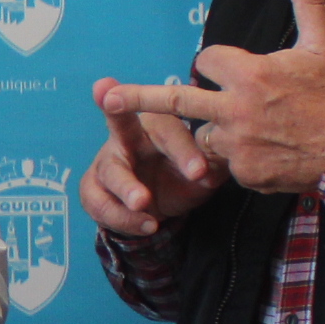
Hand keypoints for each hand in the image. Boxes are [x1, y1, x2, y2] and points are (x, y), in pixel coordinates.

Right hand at [81, 76, 227, 237]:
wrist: (159, 204)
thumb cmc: (184, 173)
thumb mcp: (206, 169)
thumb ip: (216, 163)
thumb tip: (230, 159)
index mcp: (158, 123)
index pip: (169, 130)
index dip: (183, 151)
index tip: (200, 173)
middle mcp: (128, 136)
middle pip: (119, 120)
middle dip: (113, 108)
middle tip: (107, 98)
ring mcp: (107, 161)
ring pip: (111, 171)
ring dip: (125, 187)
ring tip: (143, 203)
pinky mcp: (94, 187)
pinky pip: (99, 202)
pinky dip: (122, 217)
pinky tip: (147, 225)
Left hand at [124, 0, 324, 195]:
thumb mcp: (323, 44)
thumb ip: (305, 1)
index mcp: (249, 73)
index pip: (205, 62)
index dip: (215, 64)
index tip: (227, 70)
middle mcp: (236, 109)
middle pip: (176, 101)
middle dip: (138, 97)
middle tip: (107, 96)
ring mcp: (237, 144)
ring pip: (204, 137)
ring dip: (216, 133)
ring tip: (254, 130)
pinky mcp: (243, 173)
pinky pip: (226, 164)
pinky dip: (239, 159)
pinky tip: (269, 153)